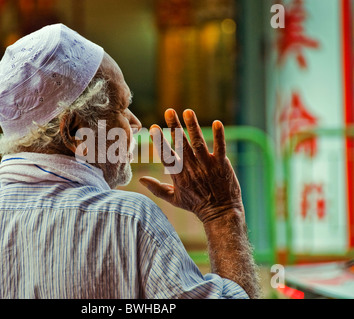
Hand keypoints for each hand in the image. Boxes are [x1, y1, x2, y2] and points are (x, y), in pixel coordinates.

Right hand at [139, 109, 243, 223]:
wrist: (220, 213)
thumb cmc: (195, 205)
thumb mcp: (173, 198)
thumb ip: (156, 188)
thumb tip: (141, 179)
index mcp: (179, 175)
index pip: (167, 155)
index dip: (160, 141)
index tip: (154, 128)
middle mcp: (192, 168)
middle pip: (181, 144)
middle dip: (175, 127)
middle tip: (169, 111)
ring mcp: (207, 166)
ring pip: (198, 143)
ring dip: (193, 127)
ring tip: (188, 111)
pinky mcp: (221, 165)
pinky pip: (220, 148)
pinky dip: (219, 136)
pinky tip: (218, 123)